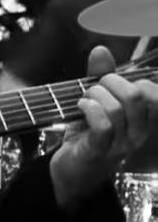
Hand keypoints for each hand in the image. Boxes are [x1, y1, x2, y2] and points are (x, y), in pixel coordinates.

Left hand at [50, 46, 157, 210]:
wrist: (70, 172)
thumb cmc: (86, 135)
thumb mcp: (95, 103)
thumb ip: (99, 77)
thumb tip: (101, 49)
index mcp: (142, 120)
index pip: (150, 91)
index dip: (126, 78)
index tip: (106, 83)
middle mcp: (138, 133)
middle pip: (136, 95)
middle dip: (109, 82)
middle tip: (92, 90)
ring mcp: (120, 144)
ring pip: (117, 108)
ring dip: (94, 96)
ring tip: (83, 101)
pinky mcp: (100, 151)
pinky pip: (104, 124)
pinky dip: (89, 109)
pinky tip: (80, 108)